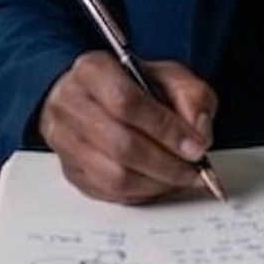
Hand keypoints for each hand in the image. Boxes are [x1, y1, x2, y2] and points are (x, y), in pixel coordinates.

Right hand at [37, 50, 219, 203]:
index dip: (165, 129)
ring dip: (157, 182)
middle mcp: (69, 104)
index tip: (196, 146)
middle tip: (194, 169)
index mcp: (92, 70)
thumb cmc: (135, 87)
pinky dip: (142, 193)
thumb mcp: (170, 77)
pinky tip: (160, 183)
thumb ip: (192, 97)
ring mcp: (64, 140)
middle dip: (166, 163)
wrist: (101, 97)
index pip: (125, 102)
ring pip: (114, 175)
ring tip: (182, 177)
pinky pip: (109, 192)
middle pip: (119, 144)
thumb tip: (199, 134)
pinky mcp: (69, 170)